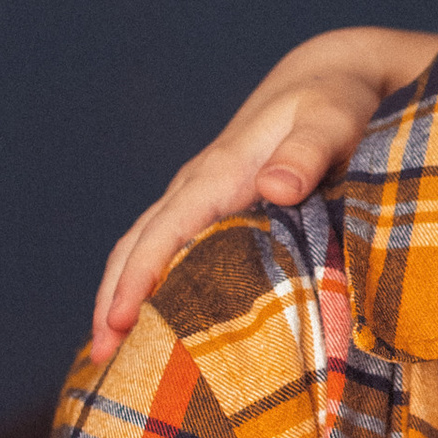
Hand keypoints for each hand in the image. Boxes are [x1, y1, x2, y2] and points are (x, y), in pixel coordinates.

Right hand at [89, 27, 437, 357]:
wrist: (331, 77)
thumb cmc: (335, 100)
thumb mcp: (333, 118)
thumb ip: (309, 150)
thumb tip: (276, 187)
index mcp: (219, 171)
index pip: (164, 231)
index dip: (137, 278)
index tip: (117, 324)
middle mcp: (199, 187)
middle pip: (138, 245)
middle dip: (114, 299)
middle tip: (101, 360)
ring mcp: (205, 199)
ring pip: (147, 249)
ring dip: (124, 297)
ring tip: (111, 356)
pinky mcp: (219, 210)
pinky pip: (173, 250)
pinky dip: (153, 285)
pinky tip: (157, 324)